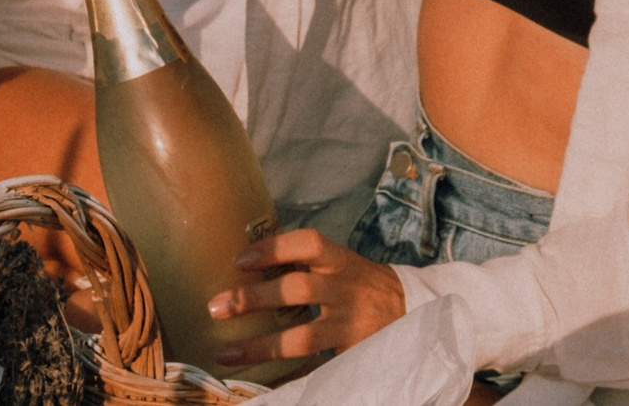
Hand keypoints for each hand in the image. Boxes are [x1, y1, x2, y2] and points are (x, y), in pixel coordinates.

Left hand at [204, 228, 407, 368]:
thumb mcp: (343, 265)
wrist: (411, 311)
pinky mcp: (350, 354)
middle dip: (254, 298)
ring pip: (302, 337)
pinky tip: (259, 383)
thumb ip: (307, 264)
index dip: (273, 249)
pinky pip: (314, 368)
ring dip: (260, 346)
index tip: (239, 259)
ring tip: (225, 353)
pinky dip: (286, 377)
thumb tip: (250, 260)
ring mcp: (349, 325)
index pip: (308, 244)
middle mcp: (345, 290)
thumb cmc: (362, 285)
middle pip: (298, 290)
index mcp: (341, 262)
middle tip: (217, 306)